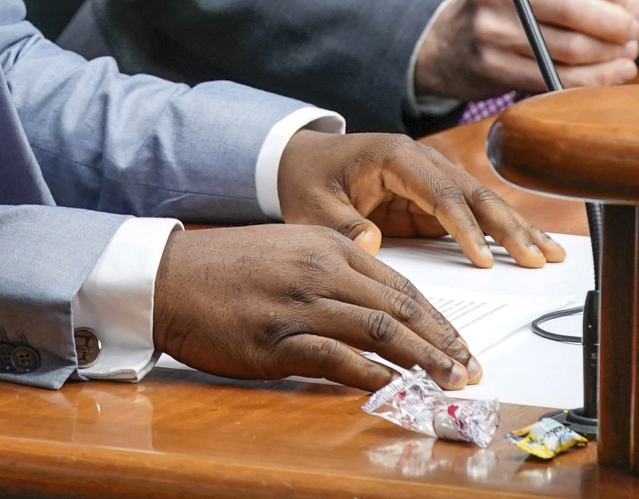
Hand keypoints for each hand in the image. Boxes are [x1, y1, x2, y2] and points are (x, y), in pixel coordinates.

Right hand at [153, 223, 478, 391]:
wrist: (169, 277)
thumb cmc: (227, 267)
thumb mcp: (288, 249)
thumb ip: (333, 267)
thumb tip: (378, 301)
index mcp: (326, 246)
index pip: (399, 284)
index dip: (437, 318)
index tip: (461, 342)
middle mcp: (320, 271)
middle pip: (399, 309)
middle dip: (442, 342)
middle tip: (469, 369)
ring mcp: (299, 306)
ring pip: (378, 334)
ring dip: (421, 363)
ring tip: (446, 384)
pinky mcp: (277, 342)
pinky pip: (337, 361)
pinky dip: (373, 378)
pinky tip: (395, 392)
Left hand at [274, 129, 563, 267]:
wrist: (302, 160)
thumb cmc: (308, 180)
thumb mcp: (312, 206)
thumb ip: (340, 224)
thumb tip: (369, 242)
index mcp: (395, 156)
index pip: (439, 191)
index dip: (463, 225)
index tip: (482, 259)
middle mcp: (422, 160)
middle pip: (473, 192)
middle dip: (508, 226)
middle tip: (536, 259)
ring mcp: (432, 177)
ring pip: (483, 201)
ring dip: (516, 228)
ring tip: (550, 255)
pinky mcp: (434, 198)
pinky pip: (475, 214)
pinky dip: (502, 232)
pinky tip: (530, 248)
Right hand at [413, 0, 638, 97]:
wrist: (448, 45)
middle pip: (572, 7)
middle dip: (615, 21)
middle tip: (632, 26)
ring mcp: (491, 33)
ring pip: (569, 47)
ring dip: (611, 52)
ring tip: (628, 49)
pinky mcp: (495, 69)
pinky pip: (558, 78)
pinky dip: (597, 78)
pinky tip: (617, 71)